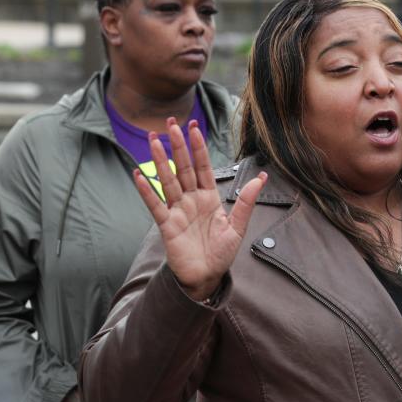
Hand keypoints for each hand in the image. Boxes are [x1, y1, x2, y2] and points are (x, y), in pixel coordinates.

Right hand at [134, 118, 266, 301]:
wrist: (206, 278)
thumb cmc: (221, 253)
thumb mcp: (238, 228)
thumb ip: (247, 203)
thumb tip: (261, 178)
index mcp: (209, 198)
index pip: (203, 167)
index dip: (198, 148)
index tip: (194, 127)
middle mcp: (191, 200)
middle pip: (183, 168)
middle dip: (177, 146)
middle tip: (170, 123)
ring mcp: (178, 211)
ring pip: (168, 181)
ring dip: (160, 161)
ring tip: (152, 140)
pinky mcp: (167, 225)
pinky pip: (155, 205)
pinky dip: (147, 191)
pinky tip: (139, 175)